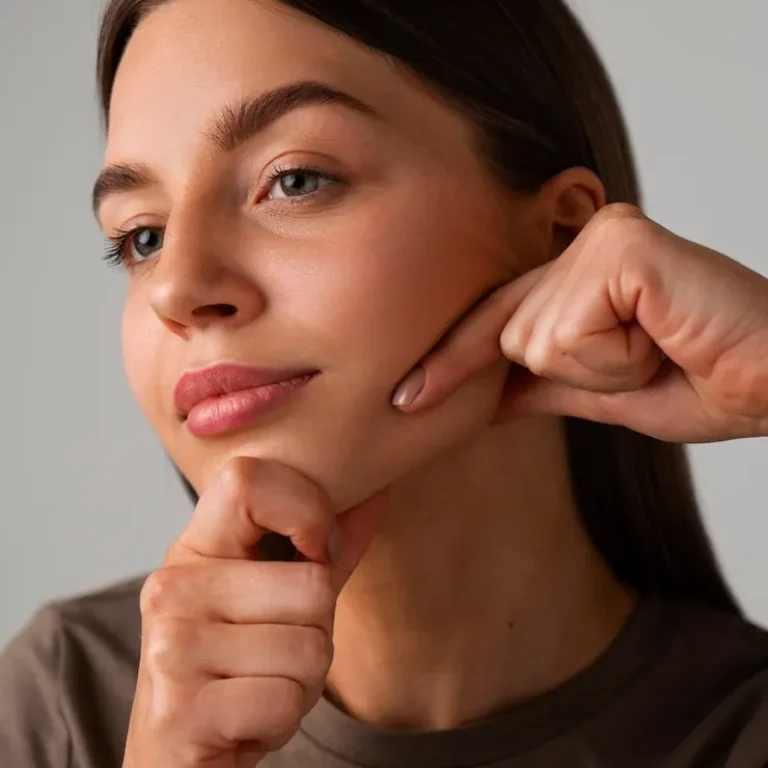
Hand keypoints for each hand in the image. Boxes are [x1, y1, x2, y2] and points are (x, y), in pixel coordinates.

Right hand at [122, 456, 387, 767]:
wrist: (178, 756)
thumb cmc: (237, 666)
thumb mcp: (277, 597)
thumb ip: (323, 547)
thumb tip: (376, 493)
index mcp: (194, 547)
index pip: (250, 480)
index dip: (307, 510)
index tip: (317, 551)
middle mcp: (172, 588)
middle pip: (312, 585)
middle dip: (317, 630)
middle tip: (274, 652)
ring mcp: (171, 647)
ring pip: (310, 648)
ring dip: (304, 681)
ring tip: (259, 685)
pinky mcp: (180, 710)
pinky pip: (287, 700)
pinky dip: (283, 719)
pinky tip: (246, 719)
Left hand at [392, 204, 767, 442]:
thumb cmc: (705, 380)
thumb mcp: (606, 392)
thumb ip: (545, 385)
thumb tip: (487, 398)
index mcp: (579, 272)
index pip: (496, 320)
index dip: (451, 362)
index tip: (405, 399)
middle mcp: (584, 242)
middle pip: (514, 336)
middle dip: (580, 372)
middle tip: (652, 357)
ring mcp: (600, 238)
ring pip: (537, 341)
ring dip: (603, 369)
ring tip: (661, 348)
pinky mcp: (621, 248)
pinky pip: (571, 333)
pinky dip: (617, 358)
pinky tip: (662, 336)